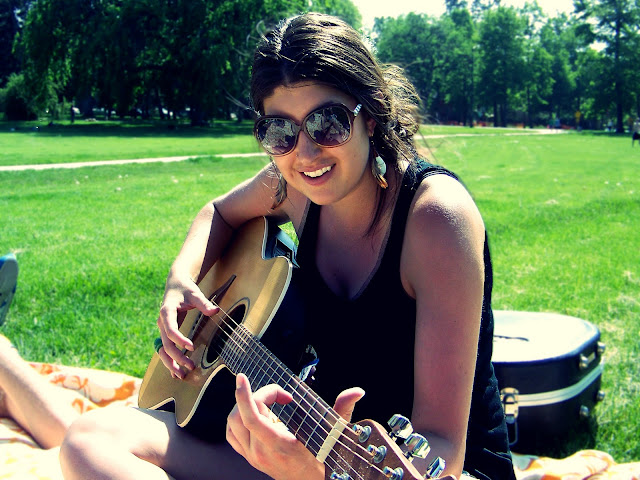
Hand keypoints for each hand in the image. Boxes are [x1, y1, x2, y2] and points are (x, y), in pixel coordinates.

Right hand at [155, 271, 218, 377]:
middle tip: (190, 366)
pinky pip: (165, 349)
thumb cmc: (186, 289)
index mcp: (166, 312)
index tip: (191, 347)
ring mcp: (162, 329)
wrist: (175, 284)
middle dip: (177, 357)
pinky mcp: (165, 333)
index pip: (170, 330)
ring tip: (181, 375)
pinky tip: (175, 373)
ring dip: (170, 363)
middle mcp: (161, 322)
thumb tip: (215, 310)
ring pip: (162, 350)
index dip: (179, 339)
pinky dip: (169, 361)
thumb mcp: (195, 294)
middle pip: (166, 344)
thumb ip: (204, 303)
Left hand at [226, 374, 363, 479]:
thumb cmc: (322, 460)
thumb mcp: (333, 435)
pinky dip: (239, 418)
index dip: (244, 396)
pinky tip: (257, 414)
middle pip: (243, 414)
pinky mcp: (248, 457)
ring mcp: (251, 456)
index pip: (251, 418)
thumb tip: (357, 391)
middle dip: (261, 396)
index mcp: (278, 446)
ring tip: (271, 406)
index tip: (242, 378)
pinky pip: (232, 433)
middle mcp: (260, 452)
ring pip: (233, 422)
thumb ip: (342, 411)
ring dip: (248, 406)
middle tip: (283, 397)